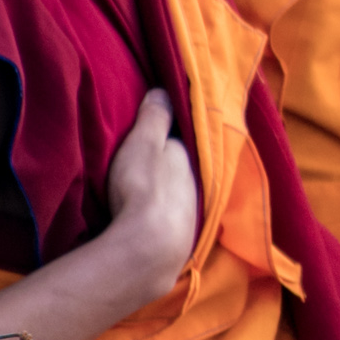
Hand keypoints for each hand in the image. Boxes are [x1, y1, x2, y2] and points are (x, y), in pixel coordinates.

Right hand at [95, 88, 203, 305]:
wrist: (149, 248)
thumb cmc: (143, 187)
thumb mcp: (144, 143)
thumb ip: (154, 118)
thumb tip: (164, 91)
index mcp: (188, 161)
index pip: (178, 144)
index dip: (164, 139)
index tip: (150, 137)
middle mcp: (196, 188)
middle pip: (179, 173)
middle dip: (166, 169)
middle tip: (144, 167)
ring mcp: (190, 218)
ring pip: (176, 199)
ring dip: (164, 196)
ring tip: (143, 195)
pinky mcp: (179, 243)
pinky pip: (169, 223)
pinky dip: (160, 220)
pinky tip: (149, 223)